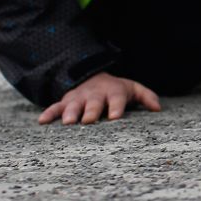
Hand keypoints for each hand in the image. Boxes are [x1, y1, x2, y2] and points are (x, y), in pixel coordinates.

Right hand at [38, 72, 160, 125]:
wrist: (92, 77)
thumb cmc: (116, 89)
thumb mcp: (132, 89)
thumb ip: (146, 96)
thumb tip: (158, 108)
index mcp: (113, 92)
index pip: (116, 99)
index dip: (116, 107)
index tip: (115, 117)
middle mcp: (95, 95)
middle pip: (93, 103)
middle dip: (91, 111)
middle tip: (88, 121)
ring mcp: (79, 98)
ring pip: (73, 105)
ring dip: (70, 113)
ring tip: (68, 123)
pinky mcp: (65, 102)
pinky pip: (55, 107)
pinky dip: (49, 113)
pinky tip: (42, 122)